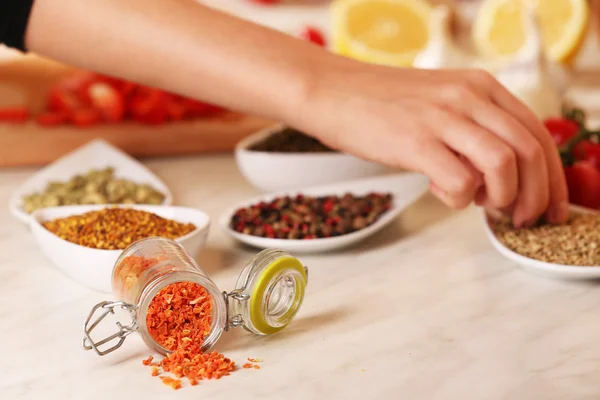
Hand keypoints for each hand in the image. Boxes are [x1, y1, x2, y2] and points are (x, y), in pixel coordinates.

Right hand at [292, 59, 567, 226]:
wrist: (331, 91)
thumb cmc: (381, 104)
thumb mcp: (440, 103)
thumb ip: (473, 130)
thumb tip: (499, 177)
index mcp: (480, 86)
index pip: (536, 133)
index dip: (552, 177)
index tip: (550, 206)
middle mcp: (468, 97)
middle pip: (530, 152)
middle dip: (536, 196)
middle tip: (522, 219)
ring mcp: (442, 117)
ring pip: (503, 165)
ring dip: (502, 198)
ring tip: (483, 207)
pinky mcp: (415, 141)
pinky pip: (459, 181)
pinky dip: (458, 198)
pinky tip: (440, 191)